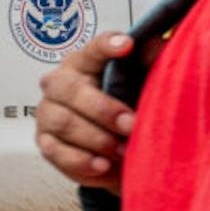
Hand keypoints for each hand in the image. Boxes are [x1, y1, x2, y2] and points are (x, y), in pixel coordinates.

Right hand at [35, 31, 138, 192]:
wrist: (115, 150)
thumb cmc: (124, 110)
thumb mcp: (140, 88)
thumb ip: (149, 66)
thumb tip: (164, 46)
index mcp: (83, 64)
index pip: (92, 50)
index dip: (107, 46)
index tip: (127, 45)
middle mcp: (58, 84)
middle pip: (69, 89)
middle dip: (103, 109)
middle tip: (131, 125)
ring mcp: (47, 114)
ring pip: (64, 122)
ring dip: (97, 139)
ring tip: (124, 151)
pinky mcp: (45, 143)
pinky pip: (56, 152)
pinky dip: (82, 161)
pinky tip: (102, 165)